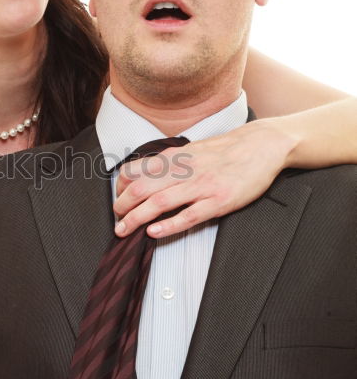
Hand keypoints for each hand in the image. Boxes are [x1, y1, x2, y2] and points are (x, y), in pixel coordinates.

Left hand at [113, 119, 295, 239]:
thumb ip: (169, 163)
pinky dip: (168, 225)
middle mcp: (183, 170)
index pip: (134, 171)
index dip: (119, 188)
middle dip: (121, 206)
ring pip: (159, 202)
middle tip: (116, 220)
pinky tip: (153, 233)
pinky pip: (188, 216)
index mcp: (175, 157)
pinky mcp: (218, 201)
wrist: (262, 145)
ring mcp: (201, 186)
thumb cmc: (226, 150)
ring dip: (136, 218)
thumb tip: (144, 174)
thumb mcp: (191, 150)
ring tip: (123, 230)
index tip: (117, 199)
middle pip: (140, 188)